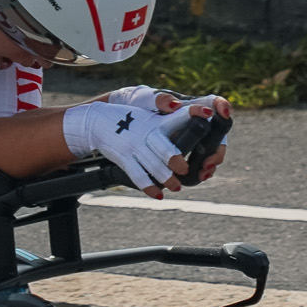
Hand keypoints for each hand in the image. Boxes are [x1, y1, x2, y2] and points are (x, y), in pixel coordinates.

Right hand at [86, 87, 231, 192]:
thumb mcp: (148, 116)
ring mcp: (134, 147)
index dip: (194, 112)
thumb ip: (168, 119)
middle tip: (185, 170)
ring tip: (177, 187)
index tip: (209, 111)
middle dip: (175, 160)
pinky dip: (148, 187)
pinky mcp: (123, 158)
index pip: (179, 115)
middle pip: (164, 148)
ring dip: (166, 179)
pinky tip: (158, 195)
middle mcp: (146, 133)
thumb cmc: (129, 120)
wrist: (98, 121)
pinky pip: (137, 175)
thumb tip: (186, 117)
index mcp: (157, 122)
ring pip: (153, 165)